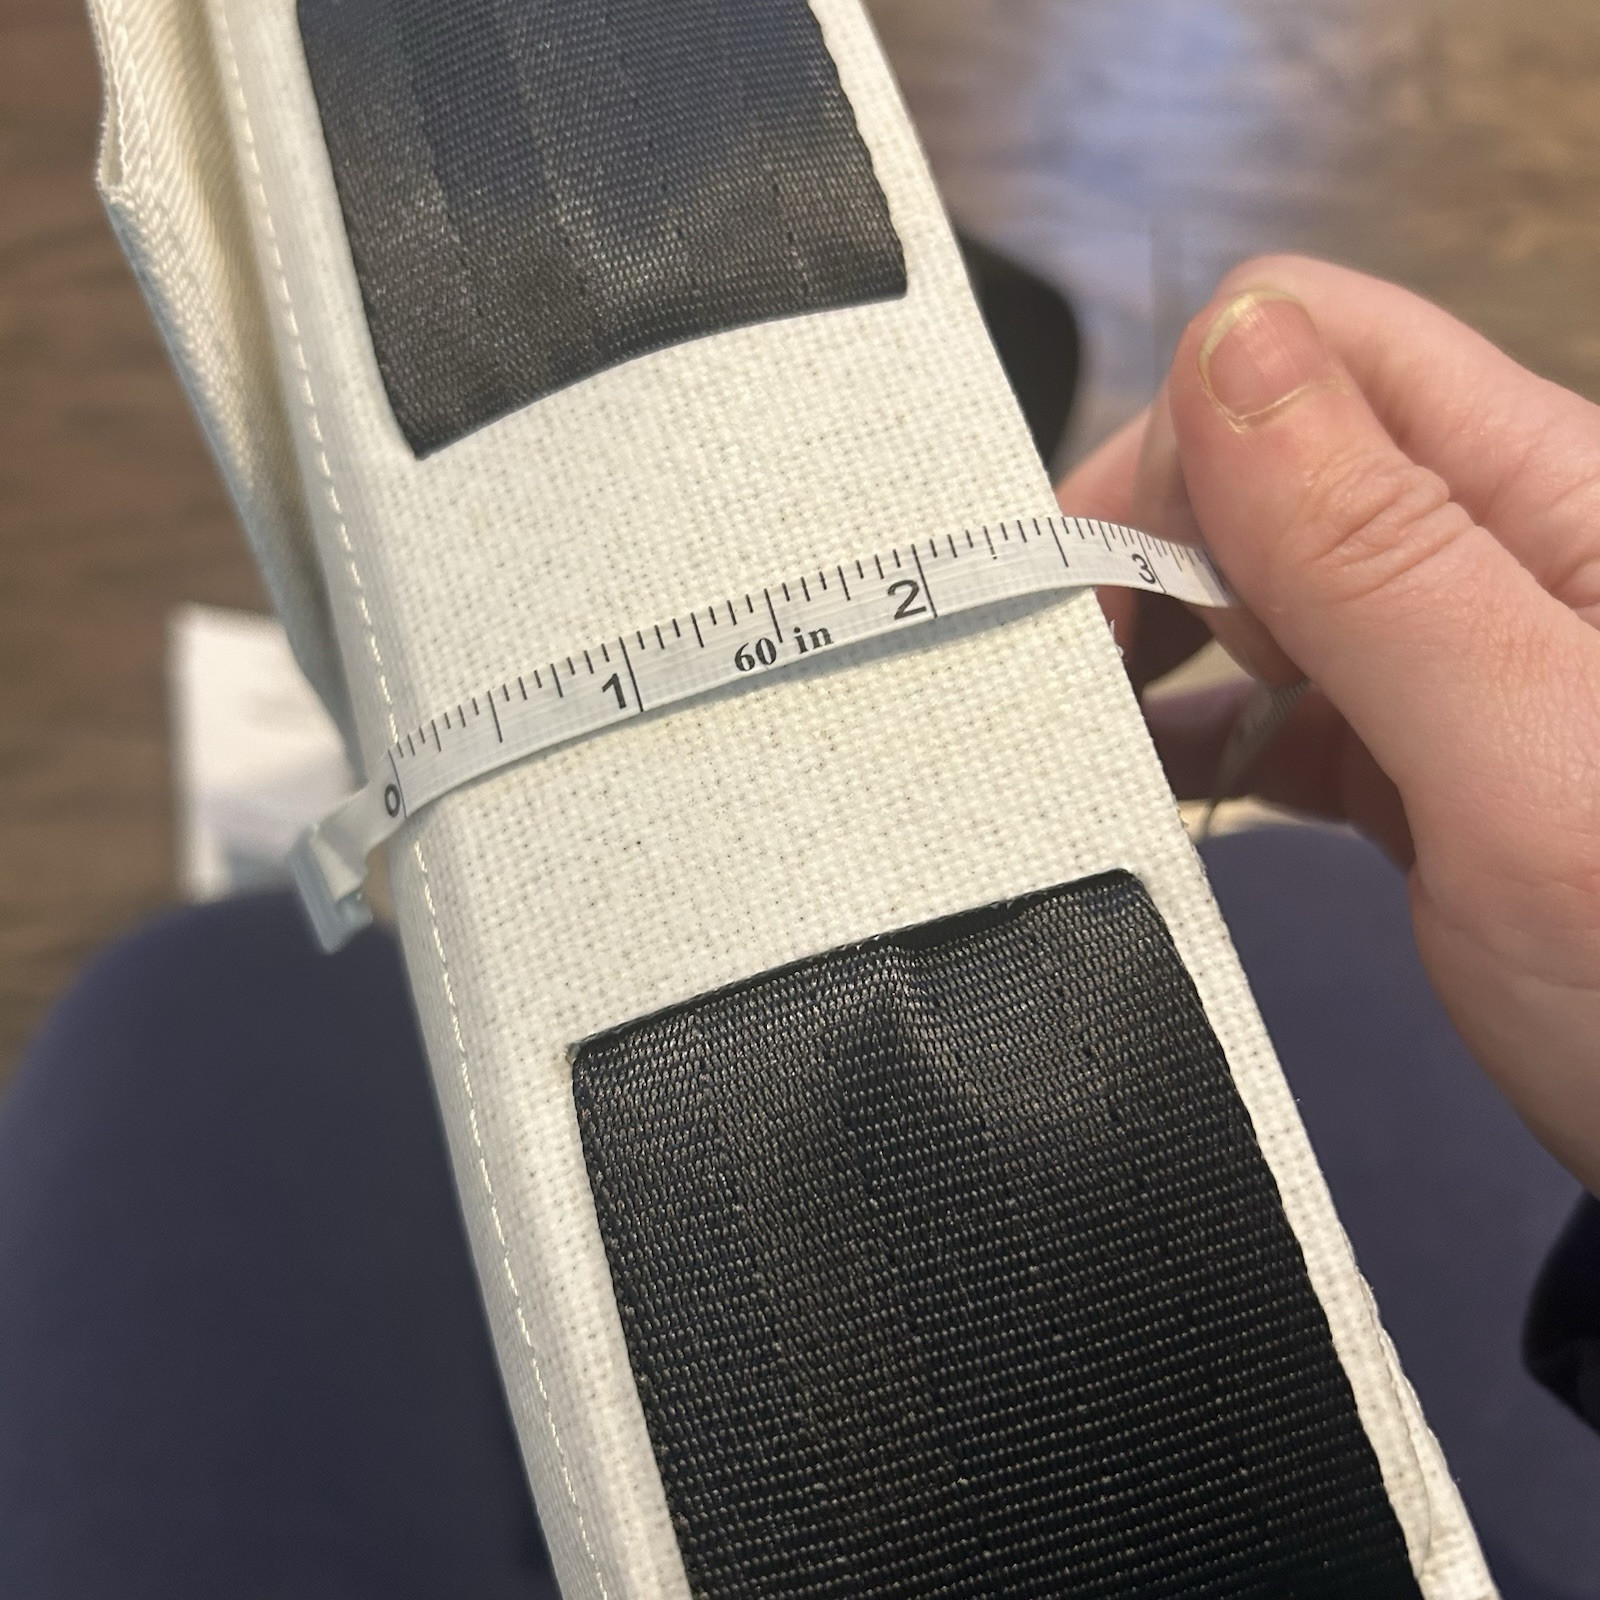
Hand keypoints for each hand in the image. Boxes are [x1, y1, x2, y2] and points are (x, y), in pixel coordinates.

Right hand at [1057, 255, 1599, 1191]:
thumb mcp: (1532, 772)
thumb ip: (1382, 560)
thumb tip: (1227, 350)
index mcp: (1552, 492)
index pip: (1313, 354)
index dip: (1179, 439)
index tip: (1092, 594)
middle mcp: (1504, 547)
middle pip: (1272, 458)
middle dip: (1151, 547)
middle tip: (1077, 686)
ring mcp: (1466, 656)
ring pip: (1265, 578)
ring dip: (1163, 638)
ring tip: (1087, 735)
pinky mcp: (1435, 754)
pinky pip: (1289, 695)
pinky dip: (1207, 727)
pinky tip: (1153, 778)